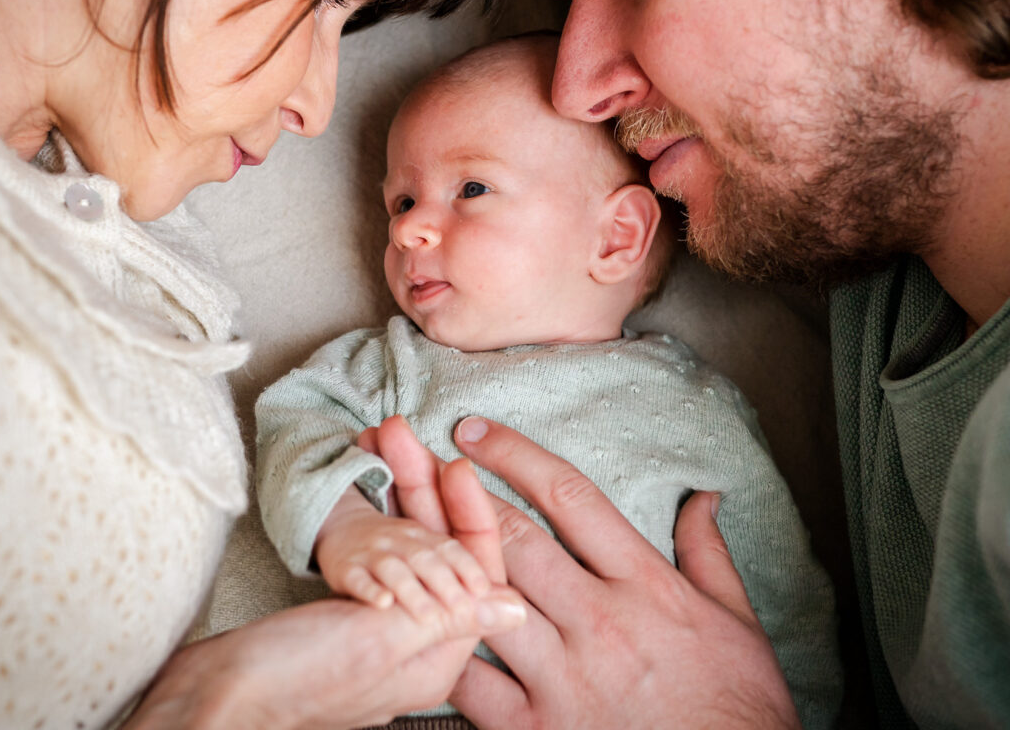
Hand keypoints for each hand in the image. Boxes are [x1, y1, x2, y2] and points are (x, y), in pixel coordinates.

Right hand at [125, 434, 523, 729]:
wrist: (217, 699)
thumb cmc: (296, 680)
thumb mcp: (381, 644)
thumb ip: (450, 622)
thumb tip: (517, 610)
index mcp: (437, 655)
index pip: (473, 568)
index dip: (468, 510)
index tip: (454, 461)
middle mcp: (417, 644)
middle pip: (435, 547)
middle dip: (419, 483)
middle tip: (396, 429)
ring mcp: (381, 635)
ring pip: (404, 548)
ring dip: (397, 491)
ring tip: (382, 435)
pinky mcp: (346, 628)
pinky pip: (370, 567)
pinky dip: (368, 530)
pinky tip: (364, 493)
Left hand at [374, 416, 800, 729]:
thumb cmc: (736, 704)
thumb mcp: (735, 620)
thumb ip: (709, 552)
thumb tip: (703, 497)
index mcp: (643, 583)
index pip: (569, 496)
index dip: (514, 454)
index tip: (475, 430)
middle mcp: (598, 619)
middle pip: (513, 537)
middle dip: (456, 490)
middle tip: (413, 454)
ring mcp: (564, 676)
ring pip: (486, 594)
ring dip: (439, 551)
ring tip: (397, 517)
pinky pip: (475, 681)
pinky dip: (444, 644)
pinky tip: (416, 614)